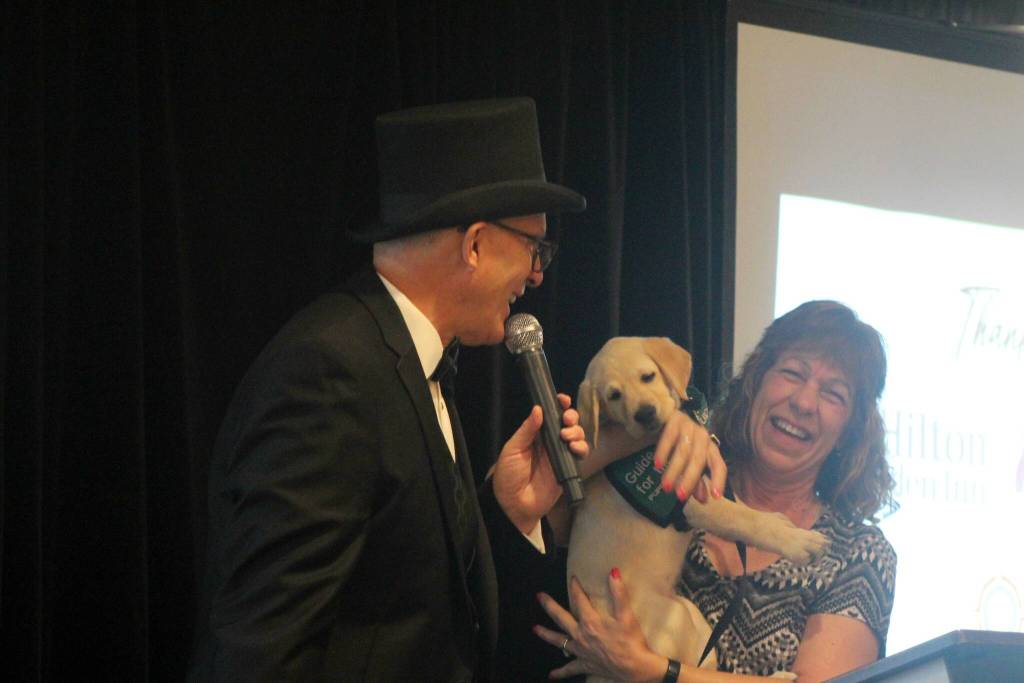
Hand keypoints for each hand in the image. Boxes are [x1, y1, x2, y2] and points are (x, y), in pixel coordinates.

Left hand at [493, 393, 588, 534]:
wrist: (514, 504)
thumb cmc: (508, 475)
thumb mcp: (513, 449)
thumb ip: (527, 430)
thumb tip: (538, 409)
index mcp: (536, 434)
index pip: (550, 415)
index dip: (559, 405)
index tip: (562, 400)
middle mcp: (550, 442)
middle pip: (568, 423)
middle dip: (571, 417)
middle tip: (566, 421)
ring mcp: (560, 454)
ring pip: (577, 436)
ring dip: (577, 431)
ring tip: (567, 437)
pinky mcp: (568, 468)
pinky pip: (580, 454)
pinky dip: (582, 448)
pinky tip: (575, 448)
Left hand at [534, 570, 666, 680]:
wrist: (636, 668)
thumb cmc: (632, 642)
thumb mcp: (626, 616)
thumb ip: (619, 593)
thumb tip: (613, 572)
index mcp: (590, 622)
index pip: (579, 599)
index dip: (575, 587)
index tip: (572, 578)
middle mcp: (581, 635)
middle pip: (561, 617)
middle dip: (549, 606)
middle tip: (539, 596)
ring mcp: (580, 651)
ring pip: (558, 641)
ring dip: (546, 634)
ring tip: (535, 629)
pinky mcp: (585, 664)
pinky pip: (569, 669)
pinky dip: (560, 672)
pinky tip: (551, 675)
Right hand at [654, 410, 725, 503]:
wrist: (667, 416)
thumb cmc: (681, 442)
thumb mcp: (690, 462)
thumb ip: (697, 480)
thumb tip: (704, 500)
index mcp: (710, 448)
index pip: (718, 464)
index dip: (718, 480)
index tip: (715, 497)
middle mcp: (703, 437)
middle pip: (698, 460)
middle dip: (690, 479)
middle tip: (680, 496)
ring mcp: (689, 427)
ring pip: (683, 451)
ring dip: (674, 470)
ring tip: (665, 486)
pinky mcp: (674, 419)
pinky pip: (669, 437)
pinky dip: (663, 452)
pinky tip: (658, 465)